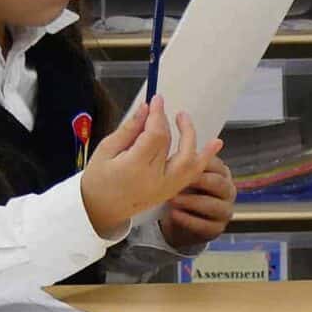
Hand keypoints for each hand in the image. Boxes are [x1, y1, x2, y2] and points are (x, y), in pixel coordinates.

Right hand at [79, 95, 219, 237]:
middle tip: (171, 111)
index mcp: (134, 168)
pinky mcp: (170, 192)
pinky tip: (214, 145)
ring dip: (195, 141)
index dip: (158, 115)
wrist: (99, 211)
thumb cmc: (97, 179)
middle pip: (172, 146)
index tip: (157, 100)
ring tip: (189, 122)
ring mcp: (165, 189)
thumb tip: (146, 108)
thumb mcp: (106, 150)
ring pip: (191, 164)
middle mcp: (154, 179)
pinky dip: (204, 159)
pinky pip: (192, 175)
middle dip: (174, 125)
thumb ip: (129, 129)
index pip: (155, 135)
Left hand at [160, 156, 235, 248]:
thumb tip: (177, 149)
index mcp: (222, 173)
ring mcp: (225, 210)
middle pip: (218, 183)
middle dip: (197, 182)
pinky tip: (175, 214)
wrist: (183, 220)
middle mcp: (228, 191)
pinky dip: (188, 220)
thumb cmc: (185, 192)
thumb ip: (185, 162)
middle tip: (178, 181)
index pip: (216, 164)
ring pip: (212, 205)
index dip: (199, 163)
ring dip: (191, 202)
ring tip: (172, 199)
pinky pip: (204, 225)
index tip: (182, 163)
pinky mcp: (217, 228)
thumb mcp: (185, 175)